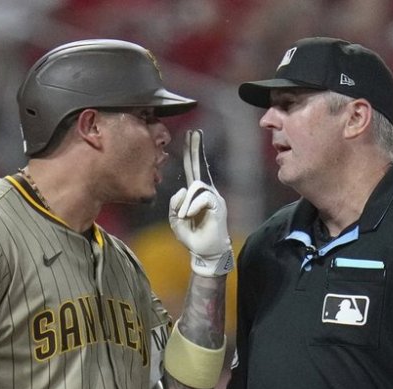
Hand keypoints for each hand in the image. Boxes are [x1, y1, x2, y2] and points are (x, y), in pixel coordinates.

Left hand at [169, 129, 233, 276]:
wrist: (205, 252)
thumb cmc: (192, 237)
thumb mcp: (176, 220)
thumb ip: (174, 203)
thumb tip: (183, 189)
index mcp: (196, 194)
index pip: (193, 170)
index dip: (192, 153)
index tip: (191, 136)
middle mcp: (207, 192)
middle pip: (199, 167)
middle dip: (195, 149)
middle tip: (194, 133)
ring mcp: (214, 198)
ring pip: (196, 186)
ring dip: (186, 203)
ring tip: (183, 217)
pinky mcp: (218, 205)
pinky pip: (201, 197)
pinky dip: (191, 207)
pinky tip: (189, 217)